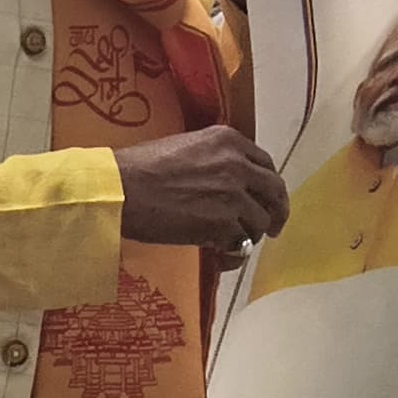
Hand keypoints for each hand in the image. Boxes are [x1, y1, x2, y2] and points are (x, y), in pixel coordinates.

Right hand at [112, 124, 289, 251]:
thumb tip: (228, 181)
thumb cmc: (140, 167)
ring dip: (249, 234)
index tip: (266, 198)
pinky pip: (242, 244)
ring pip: (261, 221)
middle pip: (275, 191)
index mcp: (228, 140)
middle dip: (277, 211)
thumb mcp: (185, 146)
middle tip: (272, 227)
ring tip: (231, 243)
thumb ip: (214, 158)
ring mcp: (233, 195)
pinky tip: (220, 257)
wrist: (121, 189)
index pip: (265, 163)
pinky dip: (234, 254)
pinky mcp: (224, 224)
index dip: (268, 184)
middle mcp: (237, 164)